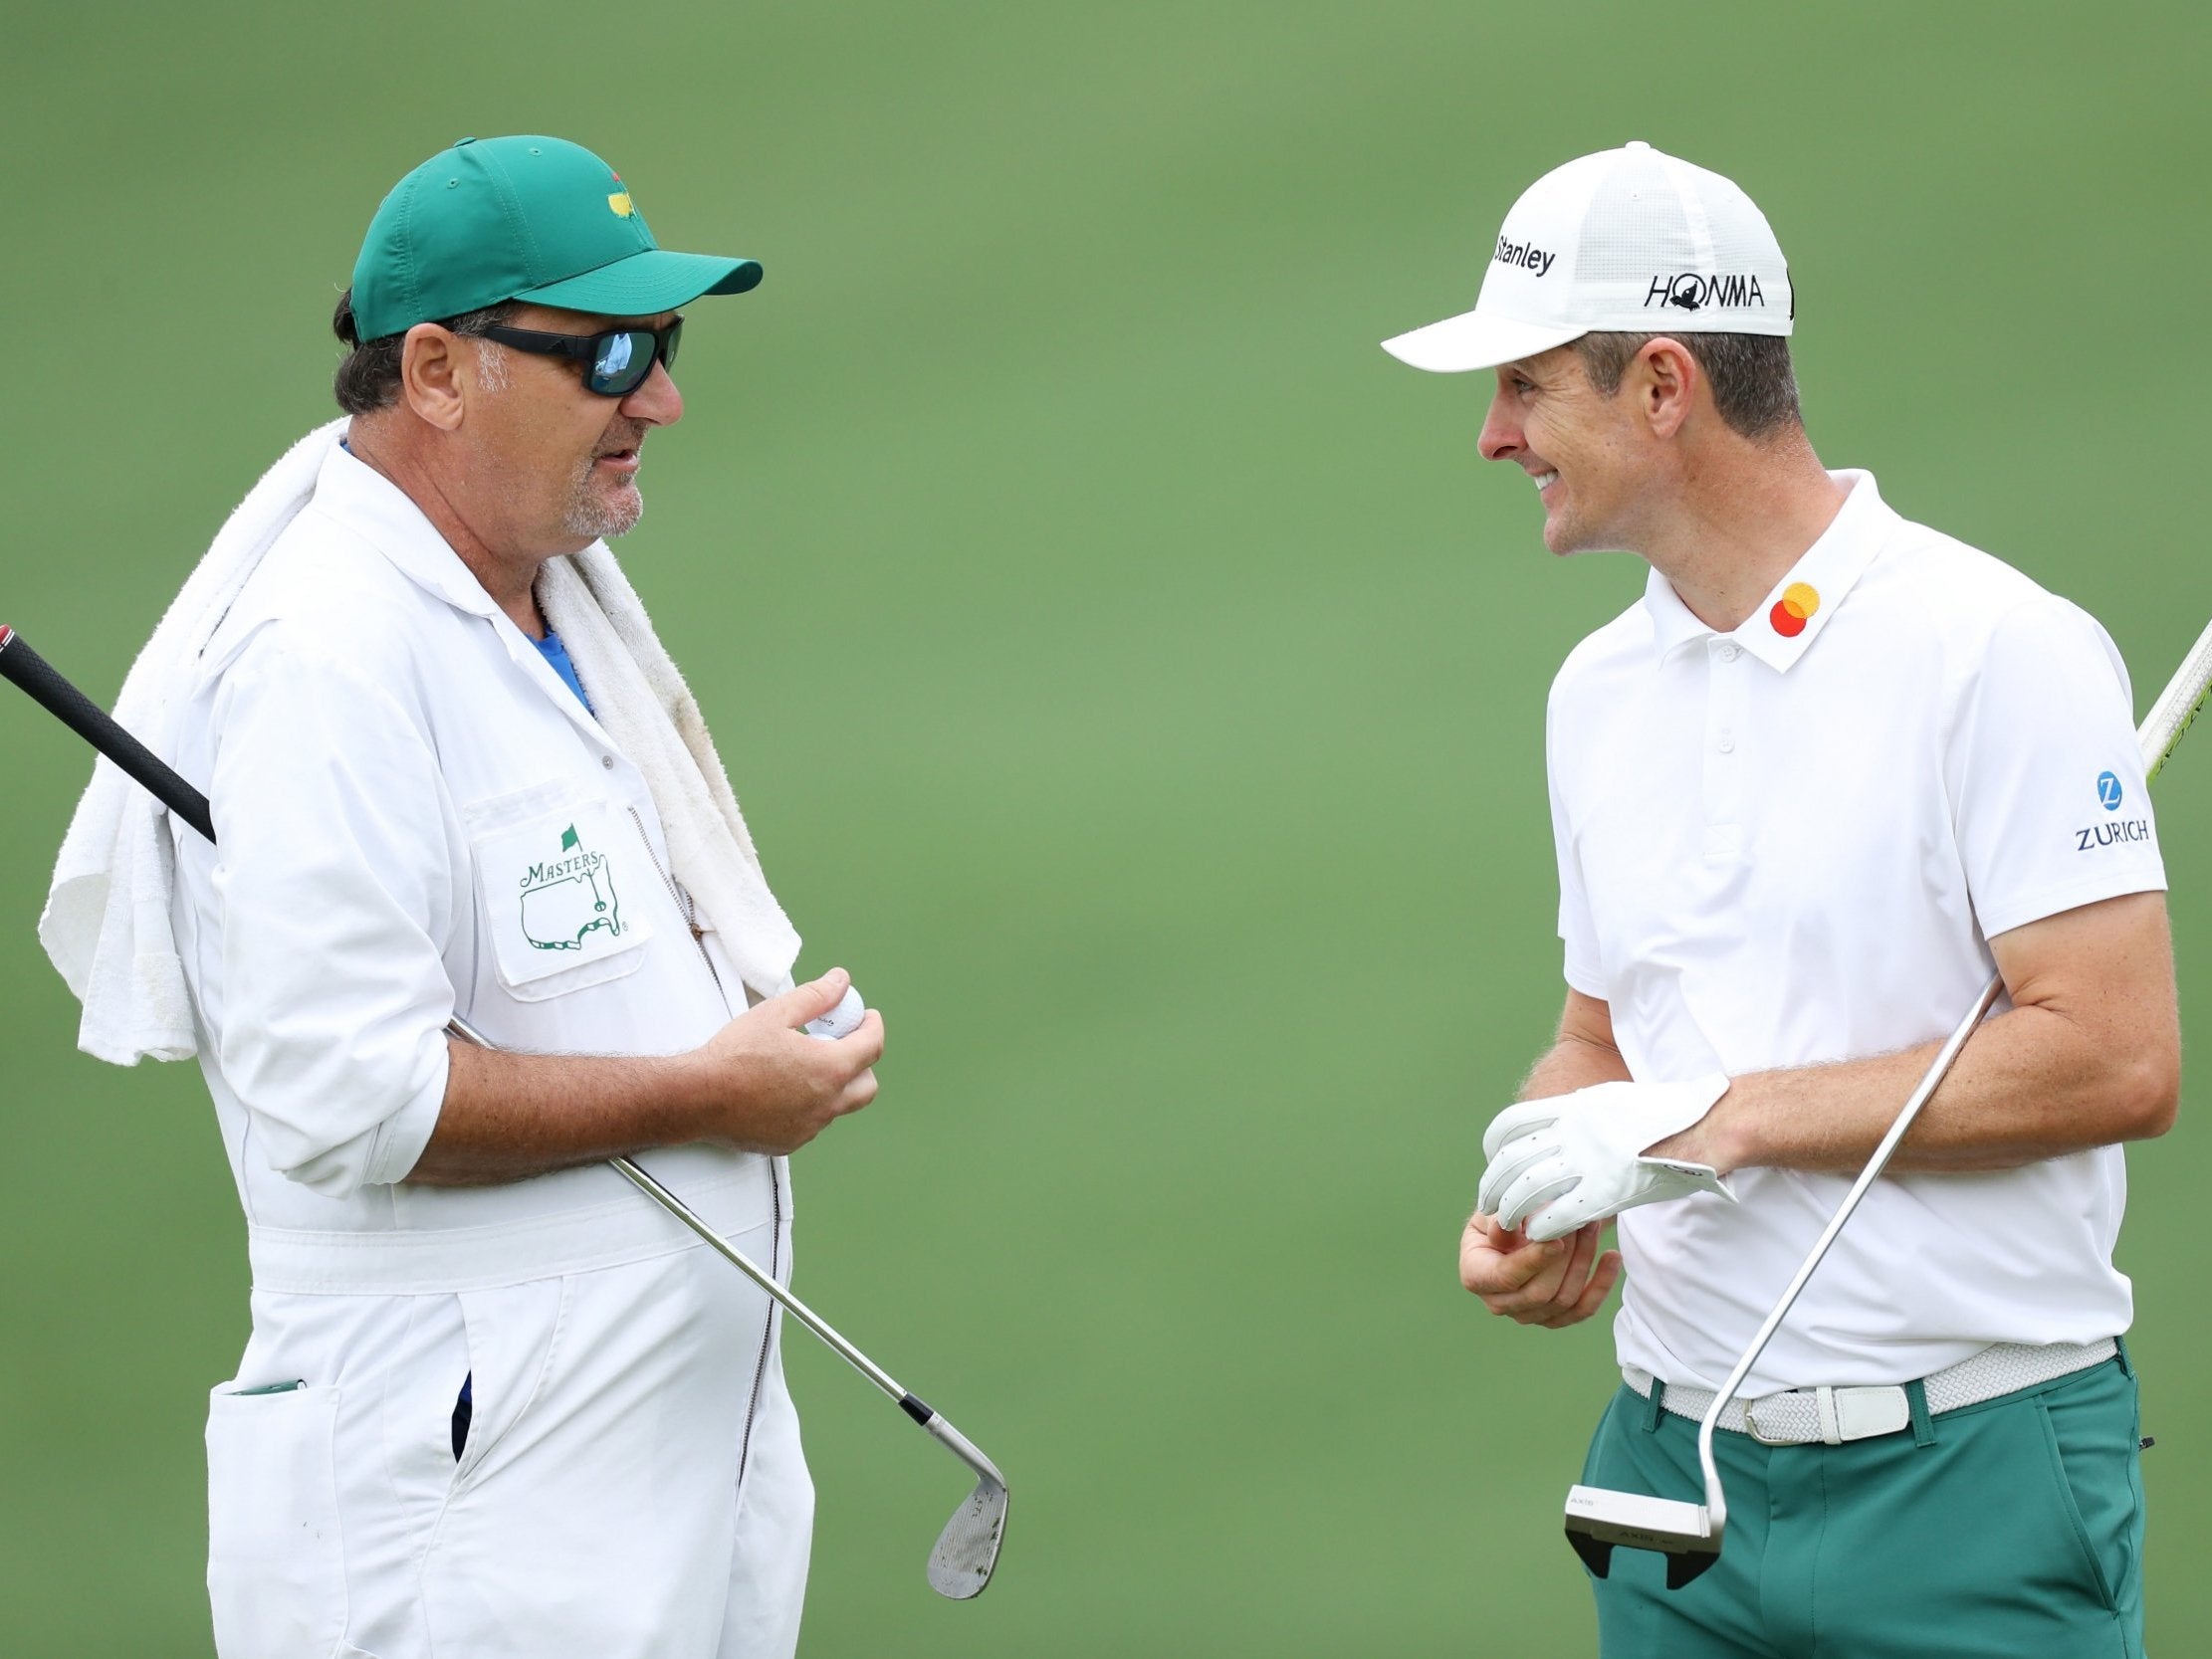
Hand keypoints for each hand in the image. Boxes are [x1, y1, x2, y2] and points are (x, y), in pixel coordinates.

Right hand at [687, 968, 884, 1154]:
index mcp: (830, 1068)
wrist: (698, 1097)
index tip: (866, 1017)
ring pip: (839, 1106)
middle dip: (862, 1063)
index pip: (873, 1046)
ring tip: (803, 1064)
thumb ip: (816, 996)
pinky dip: (809, 1105)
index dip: (873, 1026)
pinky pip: (812, 1122)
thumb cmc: (733, 1056)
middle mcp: (826, 1103)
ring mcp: (809, 1127)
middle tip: (841, 1044)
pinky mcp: (790, 1142)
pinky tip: (784, 1088)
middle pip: (867, 1085)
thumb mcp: (777, 1013)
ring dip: (833, 1084)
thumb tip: (840, 982)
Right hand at [1459, 1214, 1619, 1326]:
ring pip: (1564, 1299)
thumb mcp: (1492, 1209)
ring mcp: (1527, 1314)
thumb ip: (1498, 1219)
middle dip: (1565, 1258)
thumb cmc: (1501, 1214)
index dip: (1533, 1261)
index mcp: (1476, 1276)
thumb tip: (1505, 1228)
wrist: (1515, 1225)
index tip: (1557, 1241)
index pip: (1506, 1276)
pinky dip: (1601, 1285)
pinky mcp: (1554, 1317)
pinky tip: (1612, 1257)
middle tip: (1580, 1223)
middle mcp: (1498, 1302)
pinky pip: (1582, 1309)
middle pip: (1539, 1292)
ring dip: (1584, 1262)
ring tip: (1593, 1227)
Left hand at [1477, 1073, 1733, 1241]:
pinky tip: (1538, 1237)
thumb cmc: (1674, 1114)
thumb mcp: (1619, 1100)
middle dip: (1494, 1184)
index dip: (1495, 1147)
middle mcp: (1574, 1130)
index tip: (1493, 1162)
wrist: (1712, 1122)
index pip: (1513, 1123)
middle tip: (1488, 1203)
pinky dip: (1543, 1228)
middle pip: (1512, 1159)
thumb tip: (1576, 1120)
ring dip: (1511, 1210)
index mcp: (1575, 1107)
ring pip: (1528, 1189)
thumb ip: (1592, 1114)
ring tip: (1507, 1225)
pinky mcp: (1608, 1192)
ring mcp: (1590, 1161)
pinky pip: (1560, 1214)